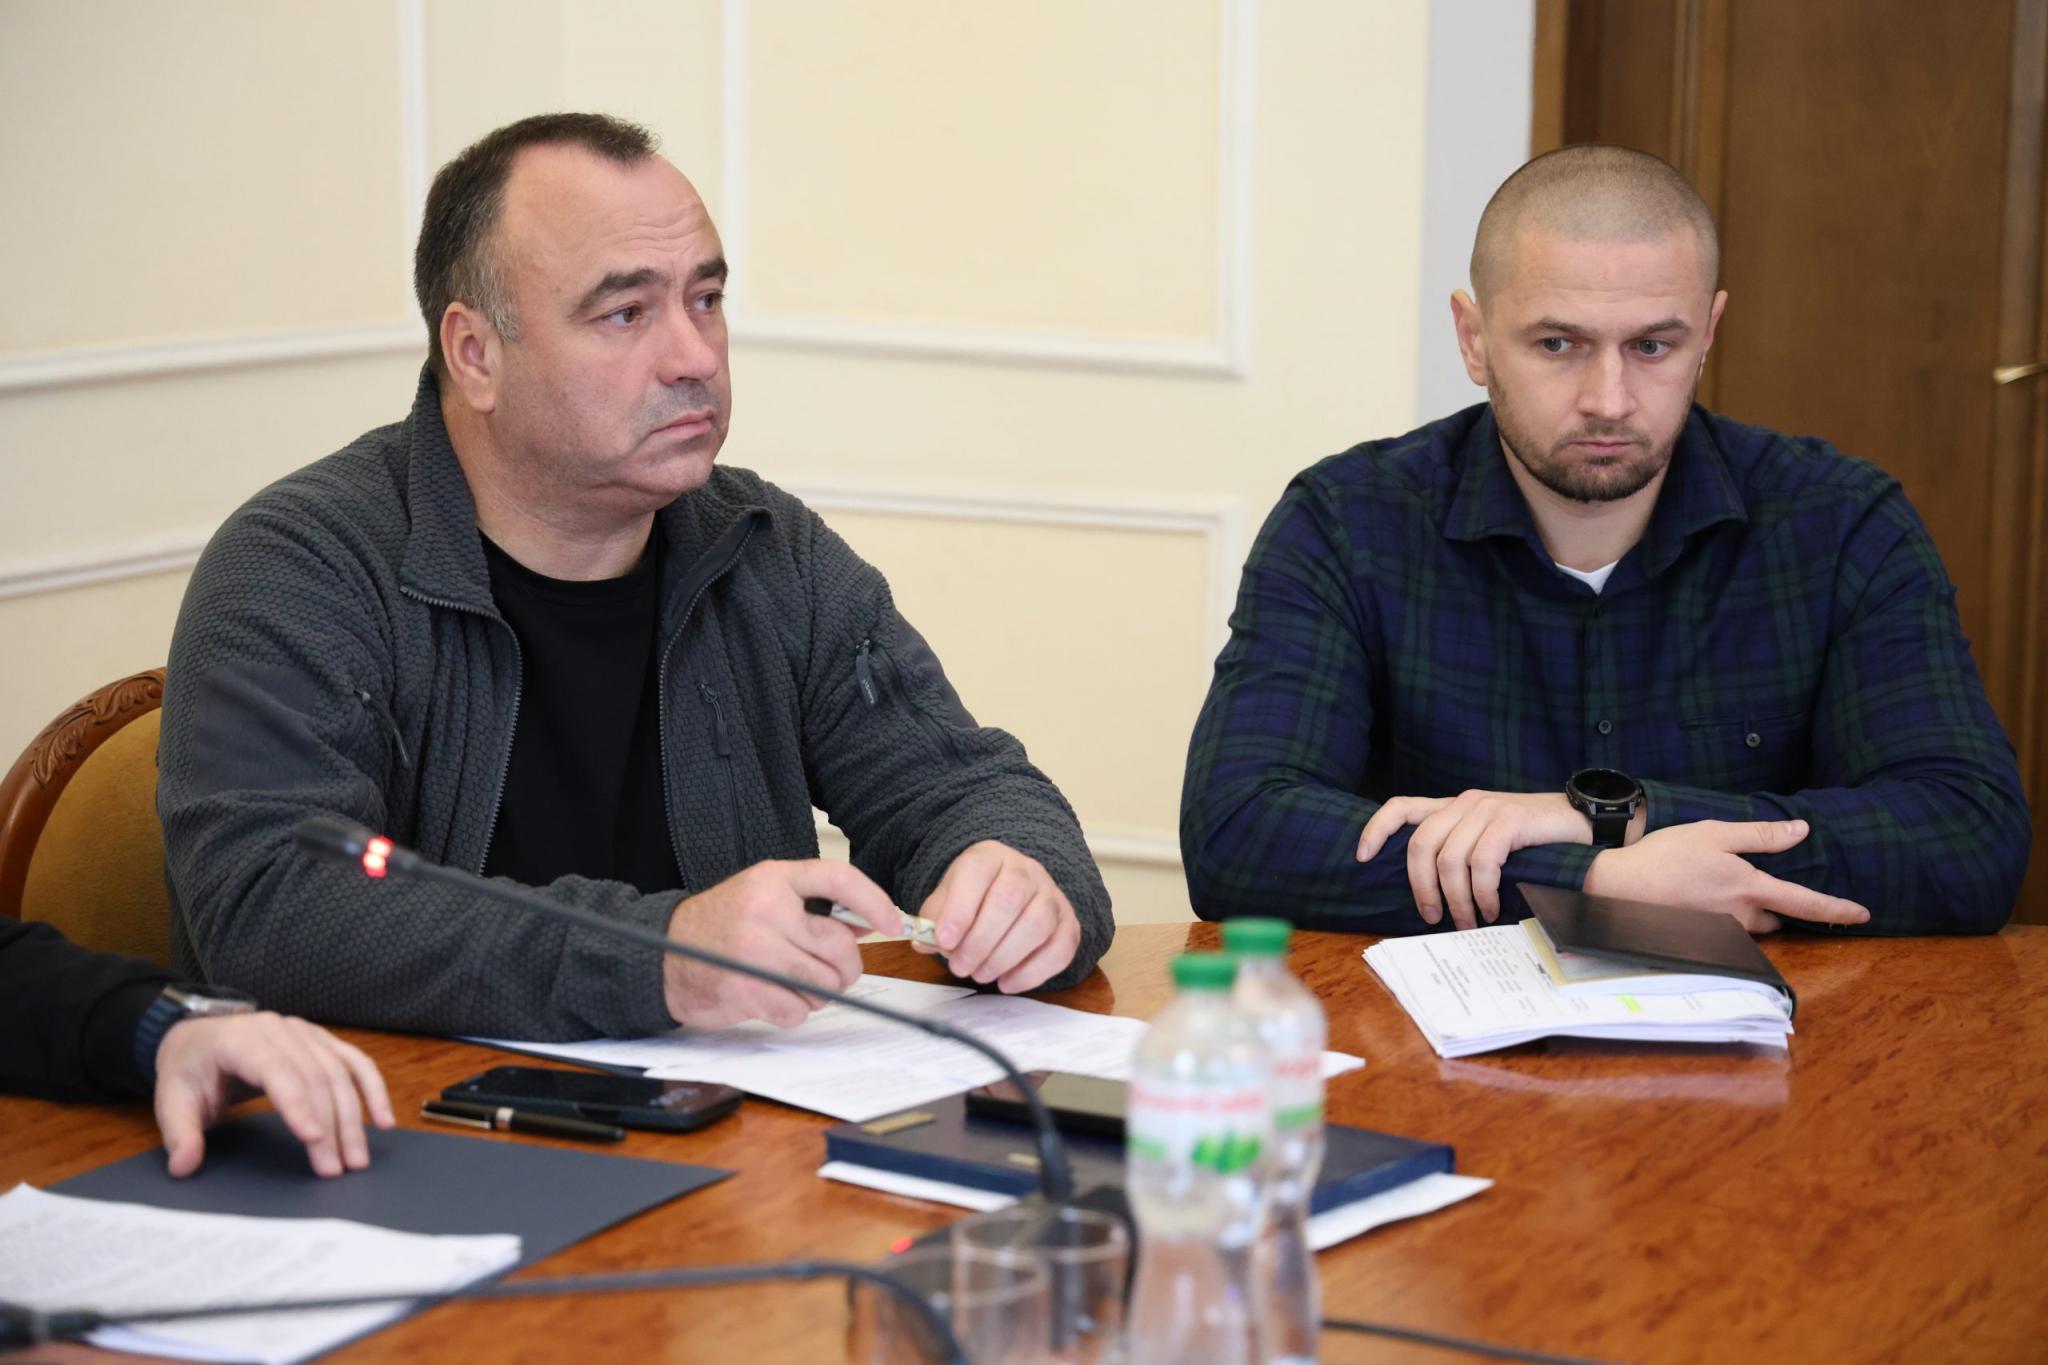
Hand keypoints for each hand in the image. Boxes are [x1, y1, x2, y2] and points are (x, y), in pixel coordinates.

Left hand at [153, 1013, 394, 1179]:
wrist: (200, 1038)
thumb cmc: (189, 1070)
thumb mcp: (172, 1100)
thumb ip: (179, 1133)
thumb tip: (184, 1165)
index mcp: (241, 1039)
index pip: (276, 1070)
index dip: (297, 1104)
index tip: (313, 1139)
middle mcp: (280, 1030)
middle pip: (315, 1076)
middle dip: (330, 1124)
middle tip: (337, 1168)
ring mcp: (305, 1033)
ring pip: (339, 1073)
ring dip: (354, 1117)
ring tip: (357, 1158)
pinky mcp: (322, 1041)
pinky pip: (355, 1063)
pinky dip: (373, 1090)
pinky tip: (384, 1120)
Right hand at [664, 859, 896, 1028]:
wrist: (666, 954)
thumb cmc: (723, 925)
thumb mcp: (766, 898)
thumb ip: (814, 907)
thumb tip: (867, 924)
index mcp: (774, 878)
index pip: (839, 878)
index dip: (875, 902)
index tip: (892, 923)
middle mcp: (766, 909)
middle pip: (840, 946)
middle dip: (844, 967)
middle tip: (832, 971)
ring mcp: (755, 950)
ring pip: (825, 983)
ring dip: (819, 993)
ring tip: (794, 983)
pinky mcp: (746, 989)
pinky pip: (799, 1010)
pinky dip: (793, 1010)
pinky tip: (771, 996)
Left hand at [920, 842, 1079, 993]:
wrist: (1012, 892)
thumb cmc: (974, 899)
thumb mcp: (947, 899)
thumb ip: (933, 919)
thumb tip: (925, 943)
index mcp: (990, 857)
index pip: (977, 872)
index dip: (960, 908)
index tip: (944, 941)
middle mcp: (1026, 871)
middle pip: (1009, 900)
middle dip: (980, 941)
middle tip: (959, 966)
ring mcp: (1052, 896)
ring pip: (1037, 925)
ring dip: (1004, 958)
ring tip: (980, 974)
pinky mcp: (1069, 924)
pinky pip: (1060, 949)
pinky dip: (1032, 973)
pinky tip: (1007, 983)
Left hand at [1357, 790, 1594, 928]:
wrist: (1584, 820)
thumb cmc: (1536, 839)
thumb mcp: (1490, 840)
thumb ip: (1461, 850)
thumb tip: (1433, 893)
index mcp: (1453, 806)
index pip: (1401, 806)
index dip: (1376, 829)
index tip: (1362, 858)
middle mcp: (1465, 803)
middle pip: (1420, 845)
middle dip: (1420, 888)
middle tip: (1434, 917)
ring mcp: (1487, 809)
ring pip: (1449, 860)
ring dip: (1456, 899)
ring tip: (1469, 922)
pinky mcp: (1510, 820)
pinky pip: (1482, 863)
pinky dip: (1482, 892)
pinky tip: (1490, 908)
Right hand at [1583, 819, 1870, 932]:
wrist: (1617, 887)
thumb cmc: (1664, 856)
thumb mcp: (1713, 833)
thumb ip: (1761, 835)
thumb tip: (1802, 830)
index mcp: (1750, 888)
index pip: (1806, 903)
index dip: (1837, 909)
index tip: (1862, 915)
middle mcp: (1741, 917)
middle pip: (1775, 918)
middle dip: (1773, 906)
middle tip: (1751, 884)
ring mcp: (1720, 932)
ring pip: (1749, 926)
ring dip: (1746, 912)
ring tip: (1719, 890)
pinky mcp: (1700, 939)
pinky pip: (1724, 932)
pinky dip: (1721, 918)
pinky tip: (1698, 903)